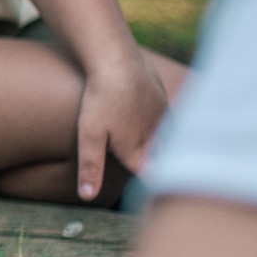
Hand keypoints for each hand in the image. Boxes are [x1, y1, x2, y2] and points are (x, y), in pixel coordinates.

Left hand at [74, 58, 169, 200]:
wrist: (116, 60)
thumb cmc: (101, 99)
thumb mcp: (89, 135)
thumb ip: (91, 167)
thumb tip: (88, 196)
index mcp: (138, 152)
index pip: (151, 179)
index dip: (151, 187)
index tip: (154, 197)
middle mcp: (156, 138)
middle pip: (161, 161)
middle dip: (160, 168)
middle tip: (164, 180)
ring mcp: (163, 117)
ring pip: (168, 140)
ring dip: (165, 148)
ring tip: (164, 156)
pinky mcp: (164, 100)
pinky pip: (169, 119)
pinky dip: (166, 126)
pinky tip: (157, 125)